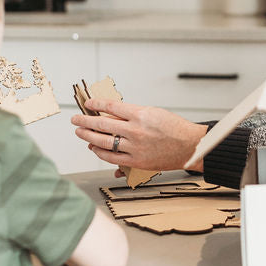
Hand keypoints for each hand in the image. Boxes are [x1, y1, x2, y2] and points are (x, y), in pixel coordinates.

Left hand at [71, 99, 208, 175]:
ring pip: (103, 141)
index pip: (110, 106)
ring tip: (80, 132)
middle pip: (102, 124)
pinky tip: (94, 147)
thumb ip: (132, 114)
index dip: (96, 104)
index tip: (88, 103)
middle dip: (85, 121)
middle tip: (76, 119)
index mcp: (140, 114)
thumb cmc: (175, 128)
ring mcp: (134, 147)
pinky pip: (111, 157)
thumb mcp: (154, 112)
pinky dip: (100, 152)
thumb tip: (112, 114)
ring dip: (88, 136)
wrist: (189, 146)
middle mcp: (135, 131)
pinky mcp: (136, 161)